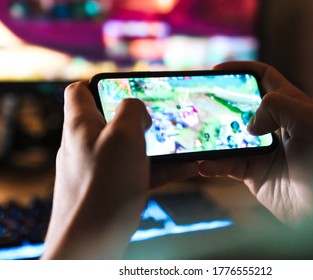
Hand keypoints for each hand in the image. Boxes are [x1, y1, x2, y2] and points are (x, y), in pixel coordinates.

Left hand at [43, 81, 197, 258]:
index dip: (103, 84)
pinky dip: (159, 169)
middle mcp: (85, 145)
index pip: (80, 91)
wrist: (91, 242)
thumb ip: (132, 110)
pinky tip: (186, 169)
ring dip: (157, 147)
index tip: (128, 88)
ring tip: (184, 147)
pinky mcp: (111, 189)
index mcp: (81, 125)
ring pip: (130, 149)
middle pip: (112, 121)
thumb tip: (137, 109)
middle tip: (164, 120)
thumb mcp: (123, 136)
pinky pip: (137, 172)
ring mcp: (98, 168)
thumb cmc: (104, 185)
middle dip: (141, 120)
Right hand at [199, 61, 312, 222]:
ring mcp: (261, 150)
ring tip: (193, 136)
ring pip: (229, 136)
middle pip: (240, 106)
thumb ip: (279, 105)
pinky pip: (227, 165)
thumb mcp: (310, 122)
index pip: (263, 77)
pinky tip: (203, 165)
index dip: (240, 70)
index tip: (215, 71)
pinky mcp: (253, 173)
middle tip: (198, 102)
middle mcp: (274, 125)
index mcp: (291, 106)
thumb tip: (250, 124)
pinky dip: (214, 165)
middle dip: (219, 102)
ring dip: (211, 136)